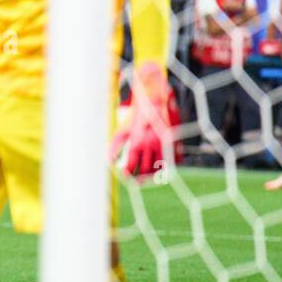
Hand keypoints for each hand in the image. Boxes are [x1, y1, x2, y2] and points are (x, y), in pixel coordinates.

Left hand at [111, 63, 170, 180]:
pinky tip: (161, 169)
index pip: (132, 164)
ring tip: (148, 177)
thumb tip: (109, 161)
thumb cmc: (135, 117)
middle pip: (147, 169)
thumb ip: (114, 146)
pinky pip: (172, 160)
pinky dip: (167, 167)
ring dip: (154, 175)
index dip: (129, 173)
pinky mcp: (173, 142)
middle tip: (138, 182)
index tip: (127, 176)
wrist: (153, 99)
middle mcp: (151, 144)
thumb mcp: (122, 129)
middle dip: (142, 178)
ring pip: (161, 167)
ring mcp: (163, 143)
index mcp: (137, 141)